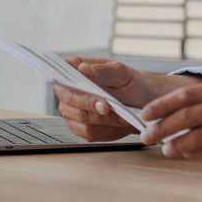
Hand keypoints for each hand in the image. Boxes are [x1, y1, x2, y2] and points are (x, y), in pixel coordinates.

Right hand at [53, 56, 180, 141]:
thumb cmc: (128, 82)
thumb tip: (83, 69)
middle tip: (107, 106)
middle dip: (90, 104)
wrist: (140, 103)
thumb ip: (102, 70)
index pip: (61, 71)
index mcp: (74, 69)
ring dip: (103, 120)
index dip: (66, 79)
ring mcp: (72, 110)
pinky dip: (106, 129)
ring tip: (121, 116)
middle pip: (69, 99)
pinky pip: (88, 133)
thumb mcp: (120, 71)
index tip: (80, 84)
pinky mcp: (80, 128)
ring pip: (80, 119)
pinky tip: (118, 123)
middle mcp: (68, 90)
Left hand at [139, 79, 201, 162]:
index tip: (145, 114)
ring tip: (164, 148)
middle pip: (187, 116)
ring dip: (176, 144)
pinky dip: (195, 155)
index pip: (186, 95)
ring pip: (198, 137)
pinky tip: (185, 154)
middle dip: (162, 127)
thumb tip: (174, 110)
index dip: (161, 105)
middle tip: (146, 135)